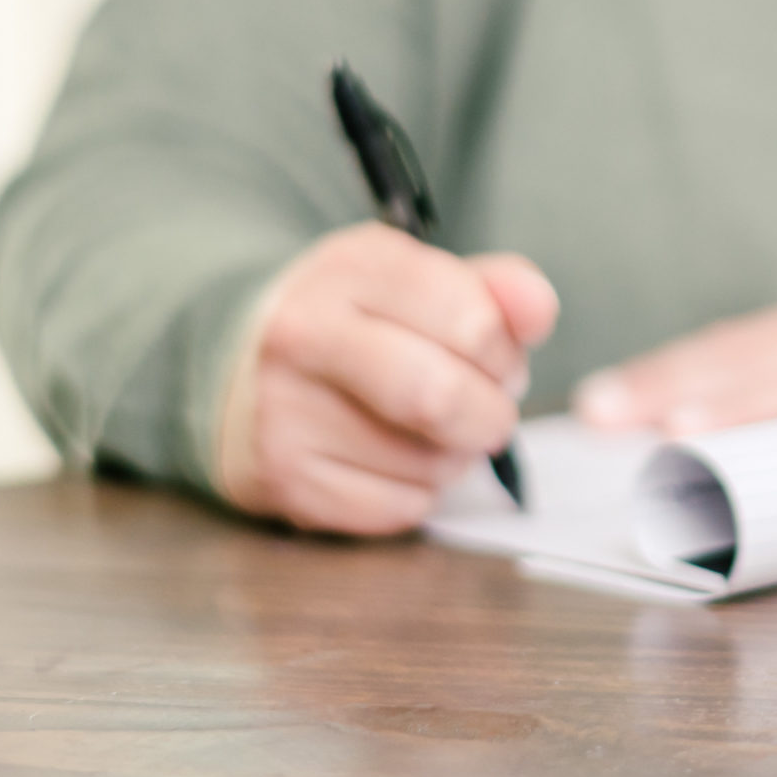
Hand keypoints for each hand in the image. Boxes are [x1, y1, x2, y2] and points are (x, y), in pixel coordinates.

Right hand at [216, 223, 559, 534]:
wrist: (236, 367)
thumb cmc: (352, 322)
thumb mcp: (416, 279)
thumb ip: (492, 289)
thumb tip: (540, 311)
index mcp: (353, 268)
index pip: (470, 318)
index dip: (506, 350)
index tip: (497, 357)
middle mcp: (304, 334)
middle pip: (441, 398)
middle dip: (489, 413)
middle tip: (487, 408)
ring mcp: (284, 411)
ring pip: (426, 462)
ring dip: (456, 456)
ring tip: (435, 431)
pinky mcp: (282, 479)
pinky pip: (397, 508)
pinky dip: (420, 492)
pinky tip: (397, 460)